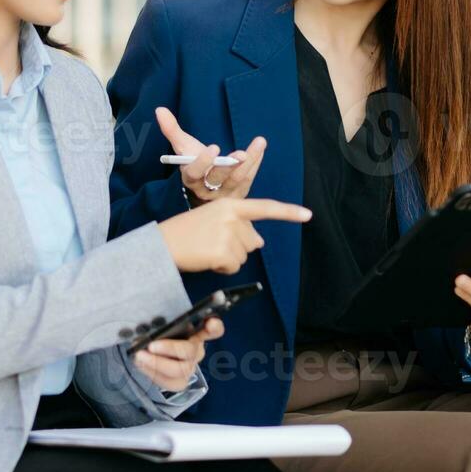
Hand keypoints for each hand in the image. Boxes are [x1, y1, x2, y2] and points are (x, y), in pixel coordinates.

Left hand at [132, 317, 223, 391]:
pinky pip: (168, 382)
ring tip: (139, 356)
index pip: (214, 330)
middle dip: (169, 348)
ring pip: (178, 370)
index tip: (210, 322)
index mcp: (197, 332)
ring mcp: (189, 367)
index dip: (214, 327)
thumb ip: (161, 324)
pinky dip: (152, 373)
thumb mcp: (162, 325)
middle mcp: (196, 350)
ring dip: (156, 363)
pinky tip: (140, 364)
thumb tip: (151, 327)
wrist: (151, 353)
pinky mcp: (180, 382)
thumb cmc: (159, 334)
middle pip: (190, 351)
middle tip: (150, 345)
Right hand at [155, 107, 265, 204]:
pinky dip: (256, 162)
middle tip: (241, 154)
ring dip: (250, 162)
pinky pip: (249, 178)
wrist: (206, 186)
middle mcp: (206, 190)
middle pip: (218, 179)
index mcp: (190, 178)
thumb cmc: (193, 162)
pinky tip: (260, 147)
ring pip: (238, 179)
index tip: (214, 147)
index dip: (203, 162)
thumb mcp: (183, 147)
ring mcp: (224, 194)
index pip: (194, 173)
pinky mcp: (239, 195)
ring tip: (259, 142)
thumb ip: (172, 130)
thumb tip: (160, 109)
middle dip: (229, 166)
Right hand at [158, 197, 311, 273]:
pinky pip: (234, 267)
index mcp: (230, 203)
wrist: (162, 244)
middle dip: (237, 246)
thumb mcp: (213, 219)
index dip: (288, 212)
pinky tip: (206, 259)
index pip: (264, 207)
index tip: (308, 215)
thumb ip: (238, 226)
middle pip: (252, 240)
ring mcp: (228, 235)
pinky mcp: (223, 252)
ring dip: (228, 258)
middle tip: (210, 242)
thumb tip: (260, 242)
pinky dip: (222, 268)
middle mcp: (232, 216)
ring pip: (244, 255)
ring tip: (206, 249)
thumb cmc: (186, 231)